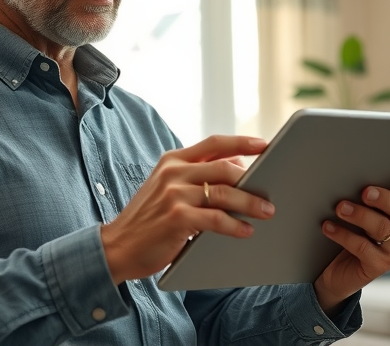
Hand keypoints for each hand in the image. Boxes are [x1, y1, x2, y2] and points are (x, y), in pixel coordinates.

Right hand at [101, 135, 274, 283]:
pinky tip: (245, 230)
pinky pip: (215, 218)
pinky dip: (234, 225)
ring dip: (249, 204)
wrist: (117, 246)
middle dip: (253, 181)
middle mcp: (173, 172)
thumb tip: (235, 166)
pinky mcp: (176, 217)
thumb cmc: (149, 219)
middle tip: (271, 193)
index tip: (265, 144)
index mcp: (172, 160)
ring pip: (223, 193)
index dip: (241, 142)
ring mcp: (173, 193)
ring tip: (266, 212)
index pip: (213, 143)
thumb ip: (196, 175)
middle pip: (224, 168)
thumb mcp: (168, 188)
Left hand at [312, 174, 389, 313]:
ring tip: (340, 208)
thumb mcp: (362, 210)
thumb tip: (354, 175)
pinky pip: (363, 247)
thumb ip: (368, 195)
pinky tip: (328, 227)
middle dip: (384, 198)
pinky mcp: (381, 265)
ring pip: (382, 228)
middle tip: (364, 192)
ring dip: (360, 215)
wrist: (338, 269)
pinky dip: (343, 234)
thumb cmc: (353, 232)